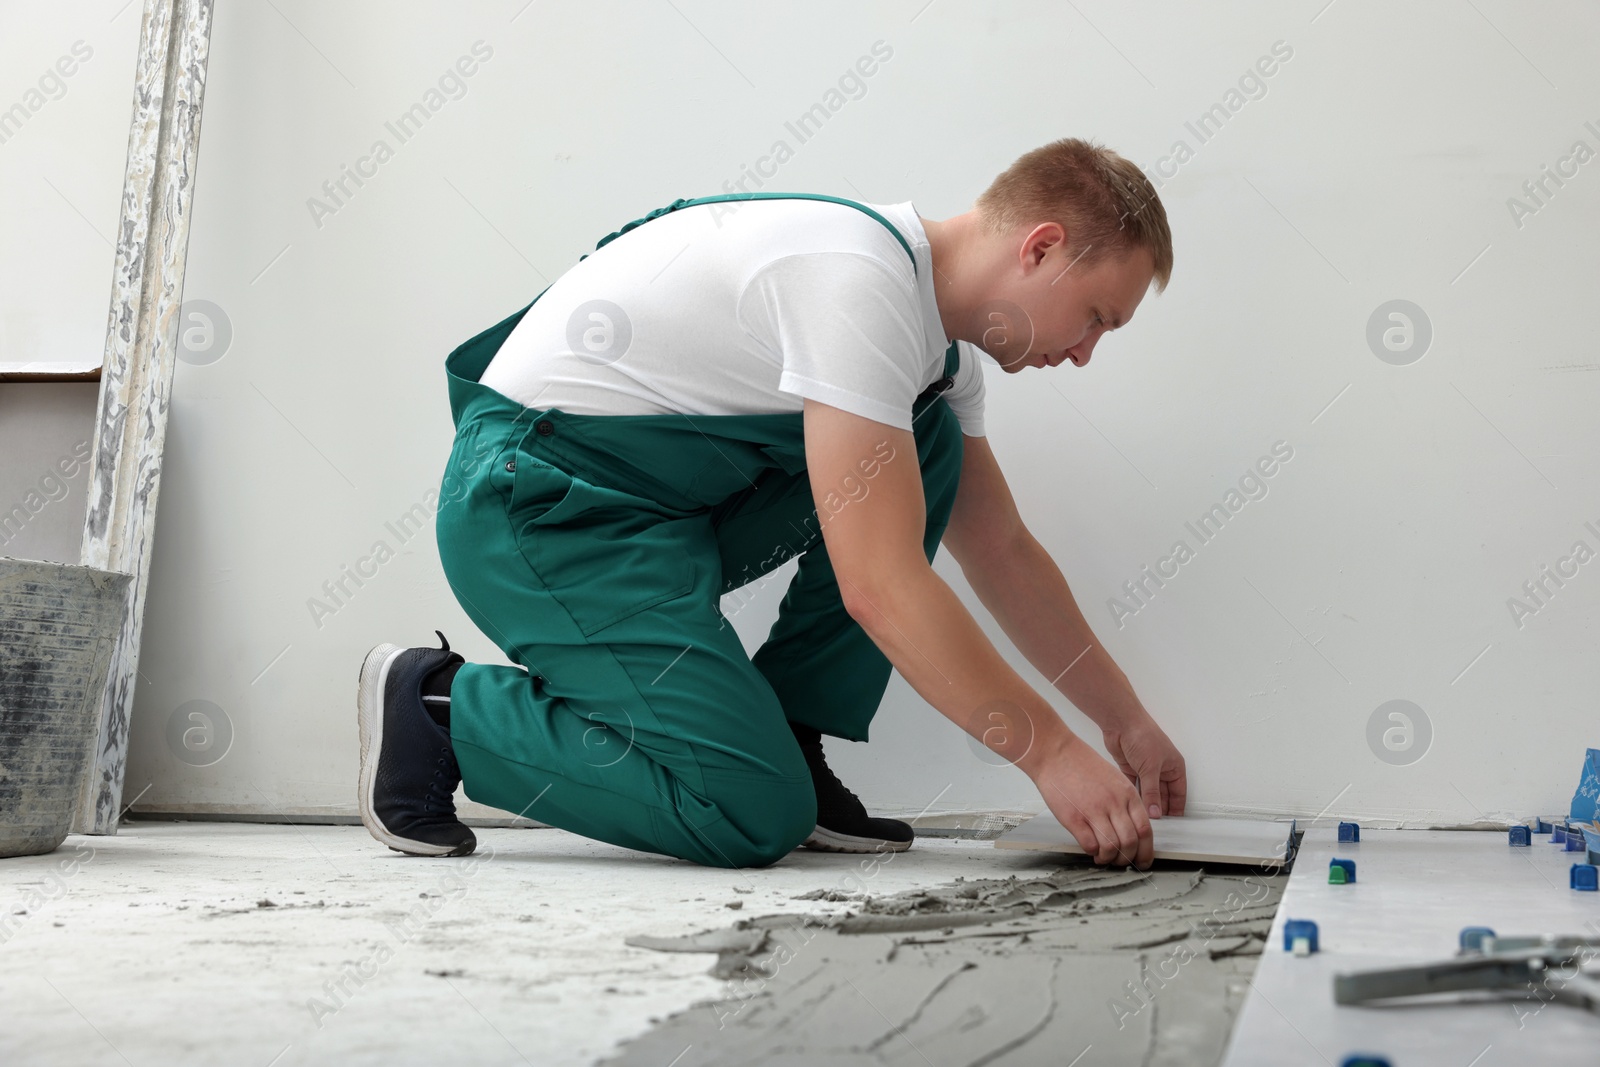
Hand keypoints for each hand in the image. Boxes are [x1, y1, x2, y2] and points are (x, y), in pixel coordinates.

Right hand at [1030, 736, 1153, 867]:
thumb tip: (1130, 827)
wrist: (1056, 754)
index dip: (1146, 851)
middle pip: (1130, 843)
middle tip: (1120, 862)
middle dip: (1127, 859)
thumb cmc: (1082, 764)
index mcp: (1127, 794)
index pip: (1145, 830)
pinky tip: (1089, 849)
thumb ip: (1125, 802)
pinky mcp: (1074, 818)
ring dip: (1108, 859)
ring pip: (1111, 848)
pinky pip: (1090, 844)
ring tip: (1102, 858)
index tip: (1142, 859)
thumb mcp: (1114, 778)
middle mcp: (1114, 804)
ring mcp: (1094, 811)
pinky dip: (1092, 852)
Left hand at [1102, 714, 1187, 818]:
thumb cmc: (1143, 736)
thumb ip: (1152, 793)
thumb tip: (1156, 813)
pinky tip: (1132, 808)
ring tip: (1143, 821)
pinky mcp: (1131, 769)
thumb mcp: (1151, 768)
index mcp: (1174, 767)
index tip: (1172, 826)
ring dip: (1146, 804)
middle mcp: (1162, 770)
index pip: (1179, 794)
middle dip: (1160, 810)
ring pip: (1148, 793)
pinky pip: (1134, 788)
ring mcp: (1146, 770)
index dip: (1176, 809)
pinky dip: (1134, 797)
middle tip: (1156, 827)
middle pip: (1163, 796)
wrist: (1121, 722)